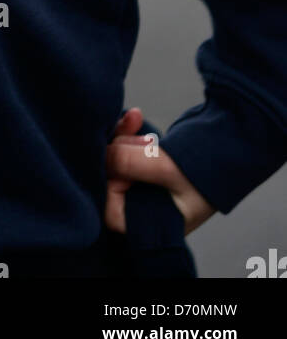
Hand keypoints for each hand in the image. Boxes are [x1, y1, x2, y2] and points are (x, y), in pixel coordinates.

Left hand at [104, 106, 216, 236]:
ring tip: (140, 121)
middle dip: (117, 151)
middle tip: (137, 134)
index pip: (112, 211)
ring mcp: (145, 185)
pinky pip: (125, 148)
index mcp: (153, 222)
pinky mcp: (147, 164)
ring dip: (123, 137)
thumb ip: (134, 164)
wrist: (234, 142)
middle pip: (112, 179)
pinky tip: (136, 116)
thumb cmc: (208, 168)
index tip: (120, 162)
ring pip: (116, 159)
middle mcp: (146, 207)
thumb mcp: (170, 168)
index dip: (109, 184)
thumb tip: (103, 156)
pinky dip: (127, 132)